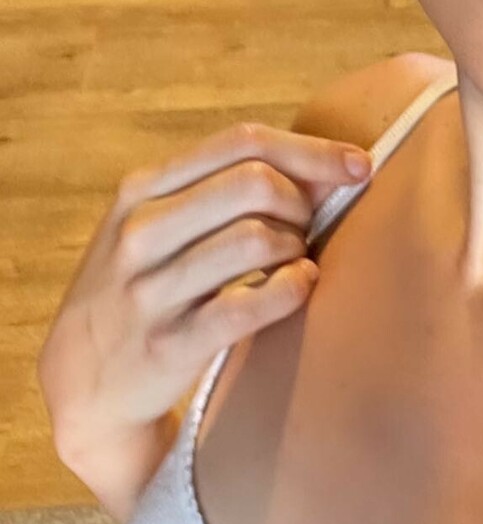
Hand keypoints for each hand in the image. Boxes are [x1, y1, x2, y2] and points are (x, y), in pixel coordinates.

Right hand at [36, 122, 370, 451]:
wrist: (82, 381)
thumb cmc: (142, 288)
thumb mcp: (158, 227)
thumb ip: (224, 191)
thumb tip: (329, 168)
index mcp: (140, 190)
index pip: (241, 142)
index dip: (311, 149)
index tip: (359, 164)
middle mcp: (140, 232)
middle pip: (254, 183)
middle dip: (303, 201)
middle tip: (309, 226)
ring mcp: (150, 290)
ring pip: (256, 240)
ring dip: (297, 247)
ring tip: (295, 259)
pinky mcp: (168, 345)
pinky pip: (252, 306)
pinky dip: (292, 289)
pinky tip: (299, 287)